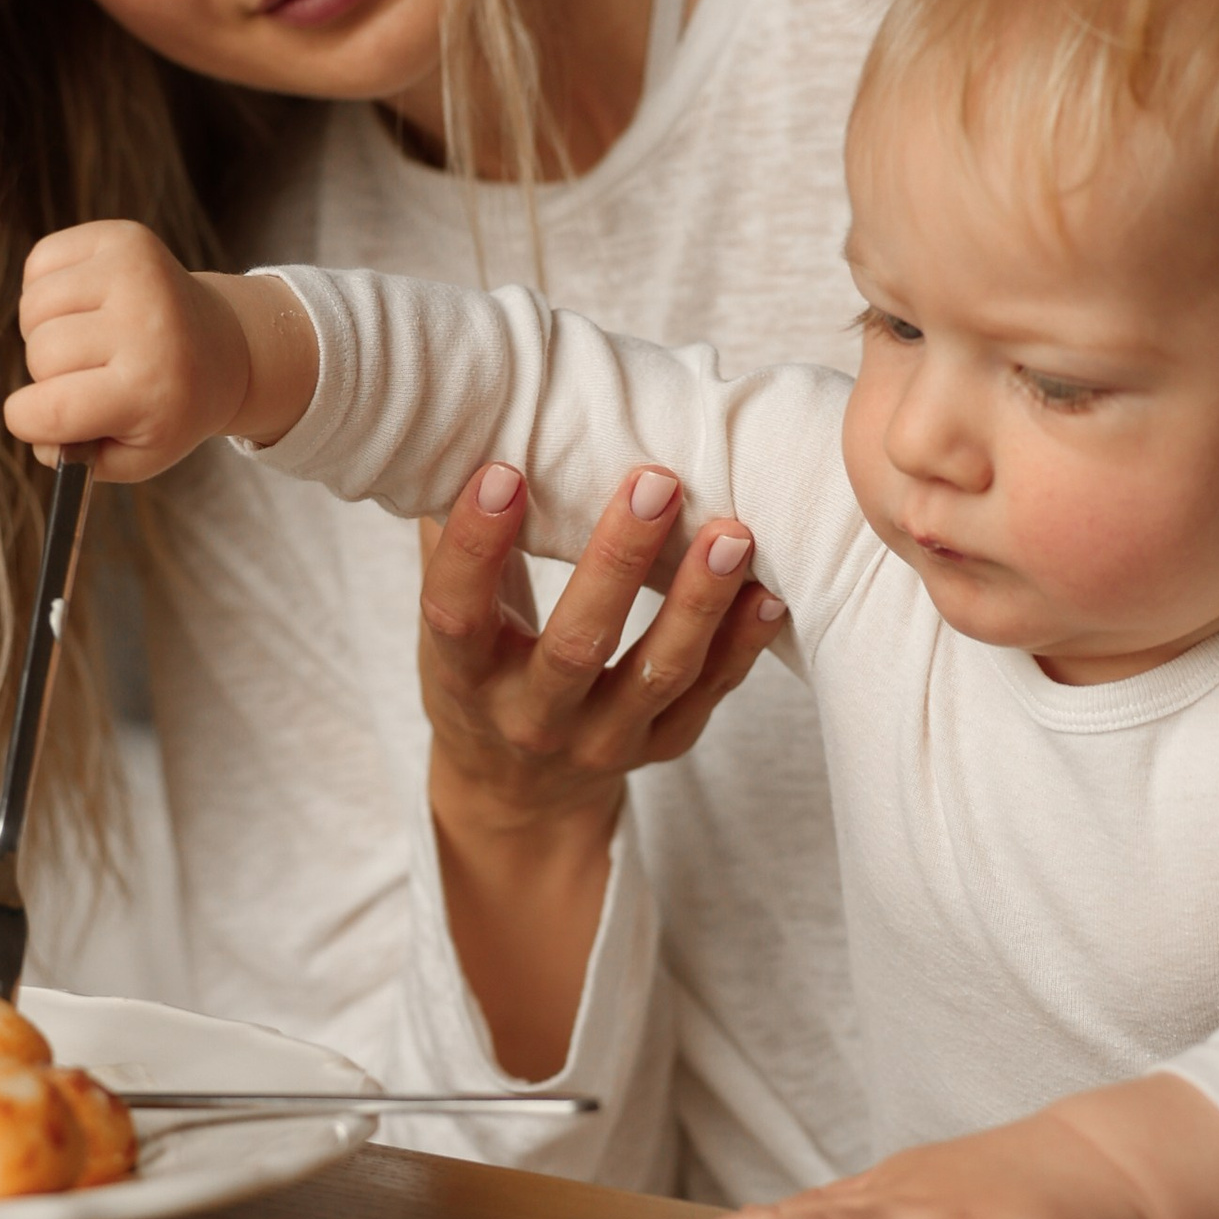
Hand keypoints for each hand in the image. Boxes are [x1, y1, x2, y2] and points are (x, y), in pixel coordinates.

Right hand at [3, 225, 312, 479]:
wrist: (224, 343)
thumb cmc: (170, 404)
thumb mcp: (137, 456)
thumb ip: (76, 460)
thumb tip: (34, 430)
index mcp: (150, 386)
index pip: (49, 409)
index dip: (29, 420)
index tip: (41, 420)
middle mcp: (145, 322)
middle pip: (40, 355)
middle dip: (48, 374)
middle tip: (90, 376)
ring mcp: (134, 271)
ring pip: (33, 307)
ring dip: (44, 329)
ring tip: (88, 339)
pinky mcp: (122, 237)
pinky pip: (40, 262)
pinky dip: (48, 288)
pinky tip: (86, 304)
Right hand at [419, 459, 785, 839]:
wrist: (516, 789)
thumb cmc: (481, 673)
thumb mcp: (451, 624)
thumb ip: (449, 539)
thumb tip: (449, 430)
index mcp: (464, 677)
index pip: (458, 614)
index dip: (476, 547)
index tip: (504, 472)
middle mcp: (530, 718)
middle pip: (574, 647)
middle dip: (617, 564)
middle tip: (655, 482)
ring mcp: (600, 741)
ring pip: (656, 675)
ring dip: (699, 603)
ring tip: (733, 533)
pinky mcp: (658, 749)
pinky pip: (706, 697)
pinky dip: (741, 647)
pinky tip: (770, 594)